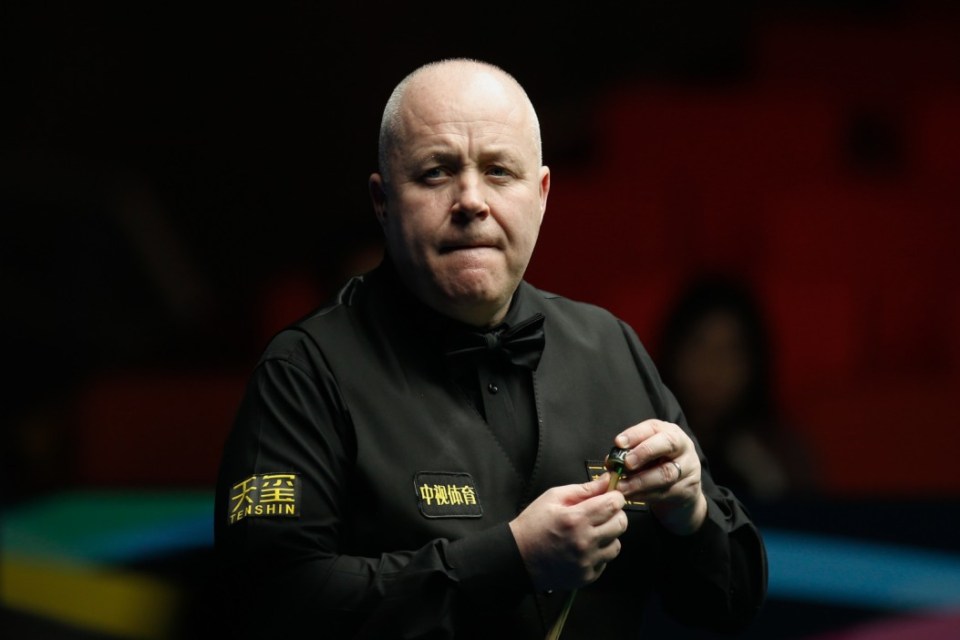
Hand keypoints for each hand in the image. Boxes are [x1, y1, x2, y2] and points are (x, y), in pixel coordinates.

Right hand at [509, 476, 627, 591]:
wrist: (517, 557)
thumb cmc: (532, 525)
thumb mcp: (553, 497)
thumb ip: (583, 489)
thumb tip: (606, 481)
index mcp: (576, 518)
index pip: (614, 504)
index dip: (614, 497)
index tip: (608, 497)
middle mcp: (584, 541)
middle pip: (621, 524)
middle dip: (614, 515)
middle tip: (601, 514)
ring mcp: (586, 561)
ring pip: (617, 545)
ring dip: (608, 536)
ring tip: (590, 533)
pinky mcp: (586, 576)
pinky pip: (605, 562)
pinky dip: (598, 554)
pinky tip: (584, 548)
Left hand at [613, 419, 707, 535]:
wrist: (681, 489)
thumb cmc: (657, 466)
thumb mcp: (645, 455)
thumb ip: (629, 454)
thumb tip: (611, 462)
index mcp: (669, 432)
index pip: (653, 427)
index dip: (635, 434)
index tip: (618, 443)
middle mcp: (682, 446)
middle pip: (667, 443)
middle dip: (644, 452)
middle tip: (626, 464)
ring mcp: (688, 468)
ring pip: (665, 473)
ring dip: (639, 481)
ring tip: (621, 486)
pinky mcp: (688, 489)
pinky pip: (665, 492)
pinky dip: (645, 496)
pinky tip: (631, 496)